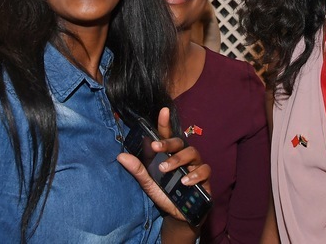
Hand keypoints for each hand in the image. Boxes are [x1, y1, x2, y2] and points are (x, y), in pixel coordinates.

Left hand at [117, 107, 211, 222]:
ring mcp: (195, 165)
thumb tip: (120, 156)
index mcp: (169, 154)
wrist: (178, 215)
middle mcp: (183, 156)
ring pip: (192, 153)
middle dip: (168, 143)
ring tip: (165, 169)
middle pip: (180, 142)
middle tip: (155, 147)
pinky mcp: (205, 177)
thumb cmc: (164, 194)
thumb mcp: (149, 183)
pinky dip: (195, 174)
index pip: (167, 136)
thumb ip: (138, 170)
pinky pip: (204, 169)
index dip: (165, 123)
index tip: (163, 111)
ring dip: (178, 159)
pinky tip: (185, 182)